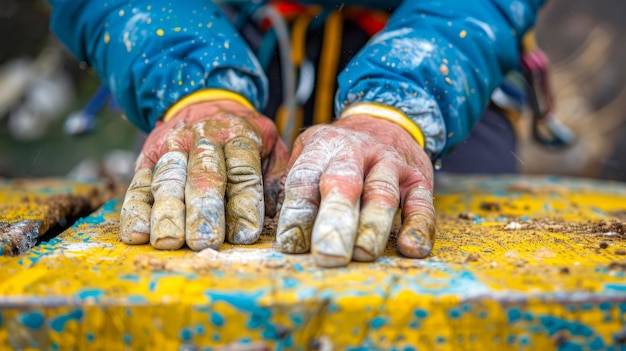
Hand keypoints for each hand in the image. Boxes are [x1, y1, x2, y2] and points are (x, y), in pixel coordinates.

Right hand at [120, 99, 286, 249]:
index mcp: (239, 136)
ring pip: (169, 180)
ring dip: (168, 213)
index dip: (244, 203)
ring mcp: (172, 148)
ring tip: (169, 241)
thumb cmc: (243, 138)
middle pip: (204, 176)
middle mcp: (204, 140)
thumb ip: (276, 177)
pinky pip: (139, 185)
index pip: (243, 170)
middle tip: (206, 241)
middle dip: (205, 210)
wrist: (203, 102)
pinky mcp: (146, 160)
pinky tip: (137, 234)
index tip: (245, 234)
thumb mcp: (270, 145)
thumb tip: (282, 213)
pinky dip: (134, 210)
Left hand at [276, 115, 434, 266]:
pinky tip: (412, 249)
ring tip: (363, 254)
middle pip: (343, 186)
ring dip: (372, 227)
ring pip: (382, 194)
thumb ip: (291, 184)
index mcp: (322, 148)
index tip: (290, 244)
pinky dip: (419, 226)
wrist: (386, 121)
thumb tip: (267, 222)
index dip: (297, 213)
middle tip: (327, 254)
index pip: (305, 181)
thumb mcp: (309, 154)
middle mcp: (355, 152)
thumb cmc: (338, 153)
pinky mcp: (418, 178)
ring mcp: (389, 164)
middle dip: (334, 222)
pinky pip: (422, 203)